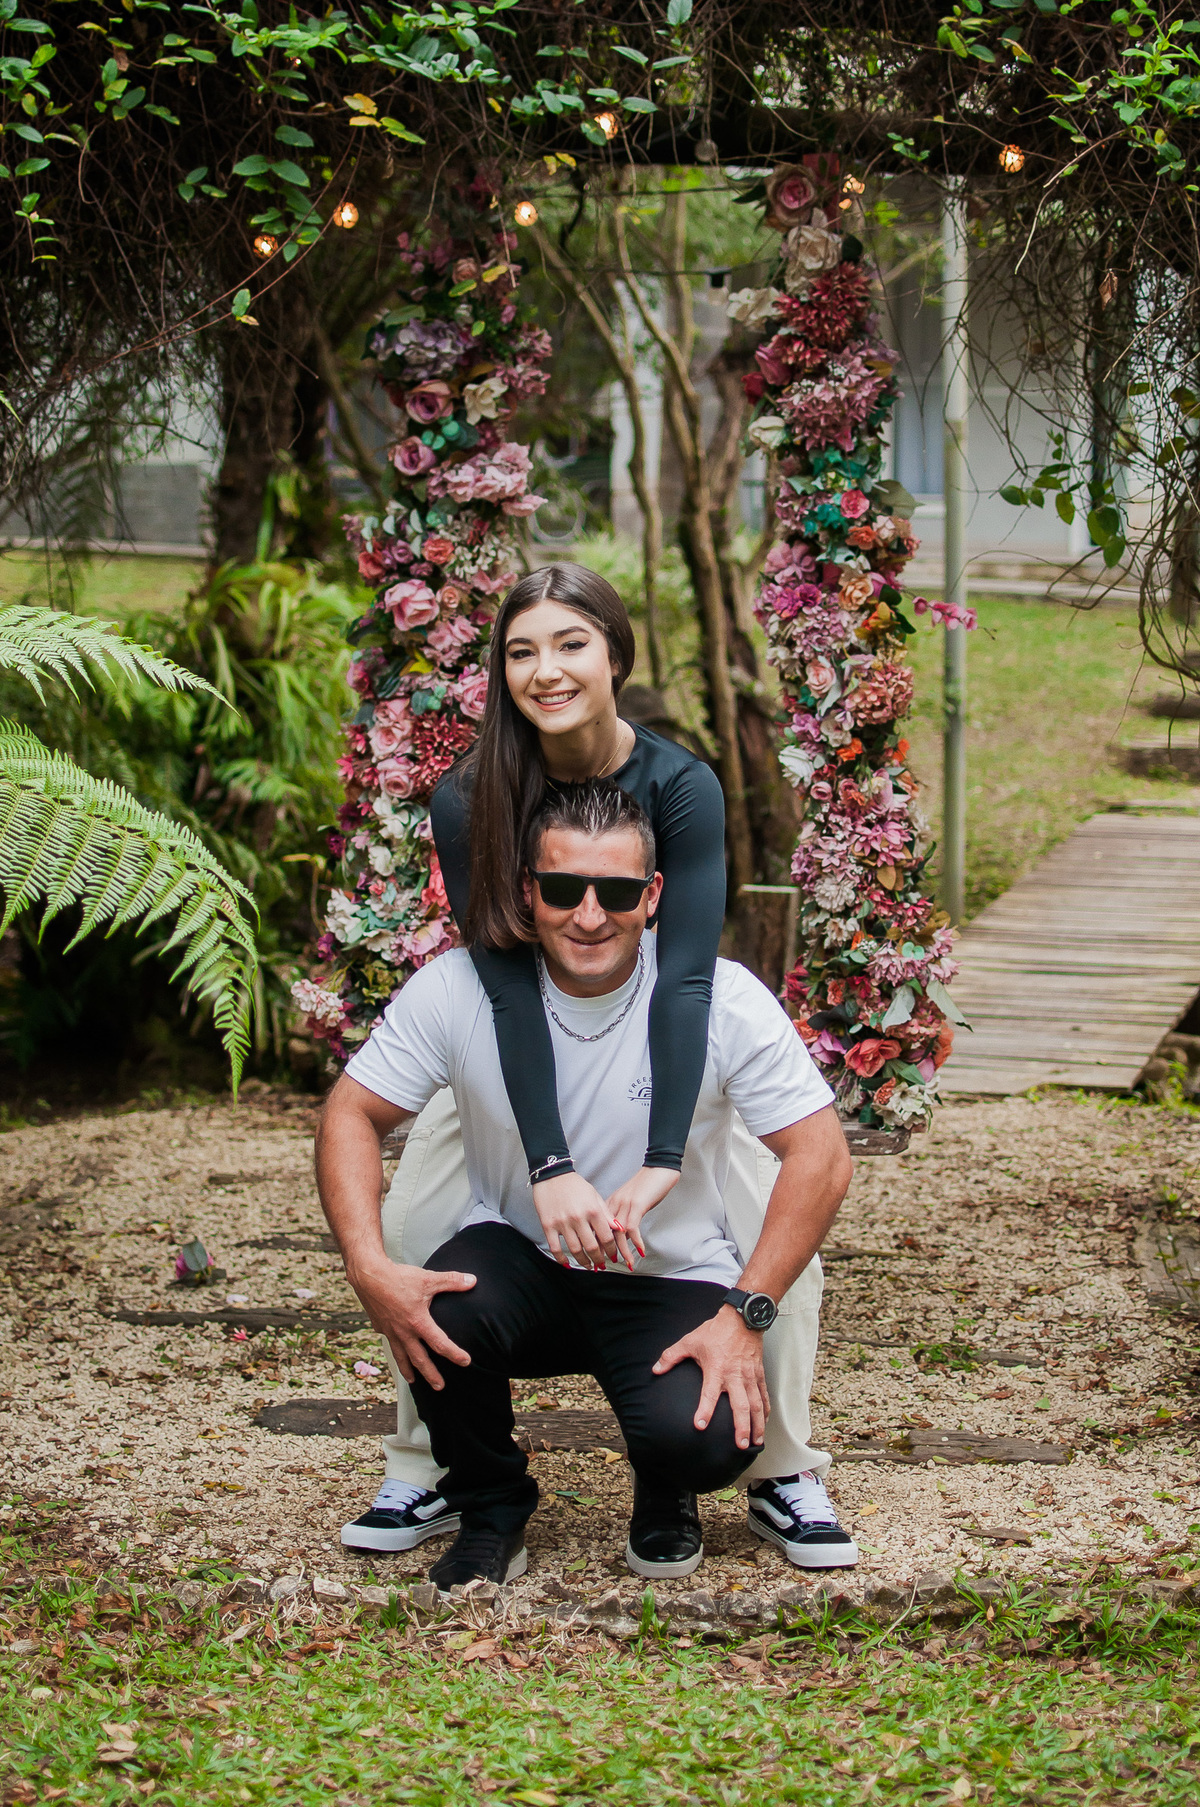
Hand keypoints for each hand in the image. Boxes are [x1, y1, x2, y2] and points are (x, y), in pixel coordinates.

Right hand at [347, 1257, 475, 1388]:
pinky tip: (396, 1349)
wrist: (368, 1275)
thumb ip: (452, 1281)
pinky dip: (394, 1349)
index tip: (466, 1362)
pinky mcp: (379, 1326)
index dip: (455, 1354)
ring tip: (413, 1381)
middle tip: (439, 1386)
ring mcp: (390, 1331)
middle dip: (430, 1375)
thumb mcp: (429, 1279)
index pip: (440, 1344)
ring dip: (408, 1370)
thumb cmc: (398, 1278)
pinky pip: (389, 1342)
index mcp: (418, 1323)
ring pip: (400, 1356)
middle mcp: (403, 1332)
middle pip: (419, 1359)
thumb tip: (473, 1281)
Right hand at [532, 1171, 619, 1269]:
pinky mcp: (548, 1225)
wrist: (552, 1175)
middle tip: (602, 1265)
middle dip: (599, 1260)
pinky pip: (555, 1248)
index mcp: (592, 1210)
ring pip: (575, 1250)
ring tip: (588, 1266)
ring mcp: (562, 1223)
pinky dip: (561, 1259)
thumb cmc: (575, 1185)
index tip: (613, 1256)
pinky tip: (567, 1264)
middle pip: (592, 1247)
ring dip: (583, 1262)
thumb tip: (619, 1229)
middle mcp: (578, 1218)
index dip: (612, 1250)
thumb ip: (606, 1213)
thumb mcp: (594, 1196)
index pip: (606, 1237)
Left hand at [607, 1166, 679, 1266]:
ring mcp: (625, 1205)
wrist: (658, 1168)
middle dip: (606, 1251)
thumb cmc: (647, 1185)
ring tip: (627, 1263)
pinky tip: (640, 1250)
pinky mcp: (637, 1205)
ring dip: (623, 1251)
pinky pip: (633, 1228)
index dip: (597, 1244)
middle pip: (605, 1232)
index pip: (599, 1227)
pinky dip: (636, 1241)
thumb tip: (621, 1236)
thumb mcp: (631, 1202)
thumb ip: (623, 1217)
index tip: (597, 1257)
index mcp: (610, 1203)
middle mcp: (615, 1205)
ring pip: (618, 1233)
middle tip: (605, 1265)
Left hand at [652, 1305, 769, 1451]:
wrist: (742, 1317)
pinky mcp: (759, 1373)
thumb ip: (671, 1356)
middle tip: (740, 1445)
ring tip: (756, 1441)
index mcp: (716, 1369)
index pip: (709, 1394)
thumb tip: (656, 1369)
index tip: (700, 1425)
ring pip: (756, 1404)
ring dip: (757, 1424)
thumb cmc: (716, 1330)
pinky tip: (764, 1422)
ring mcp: (749, 1376)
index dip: (704, 1410)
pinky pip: (764, 1395)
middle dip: (741, 1427)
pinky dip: (765, 1410)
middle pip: (740, 1406)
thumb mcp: (690, 1341)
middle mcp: (735, 1376)